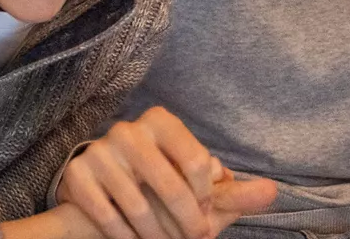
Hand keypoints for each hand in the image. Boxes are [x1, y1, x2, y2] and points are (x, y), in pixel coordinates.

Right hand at [55, 106, 276, 238]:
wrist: (104, 194)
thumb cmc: (162, 192)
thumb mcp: (199, 192)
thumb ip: (234, 194)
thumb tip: (272, 192)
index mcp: (162, 123)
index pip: (199, 163)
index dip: (206, 199)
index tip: (204, 215)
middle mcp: (128, 130)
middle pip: (171, 188)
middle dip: (186, 224)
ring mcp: (99, 152)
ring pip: (139, 207)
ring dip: (155, 235)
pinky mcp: (77, 176)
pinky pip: (107, 216)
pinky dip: (124, 237)